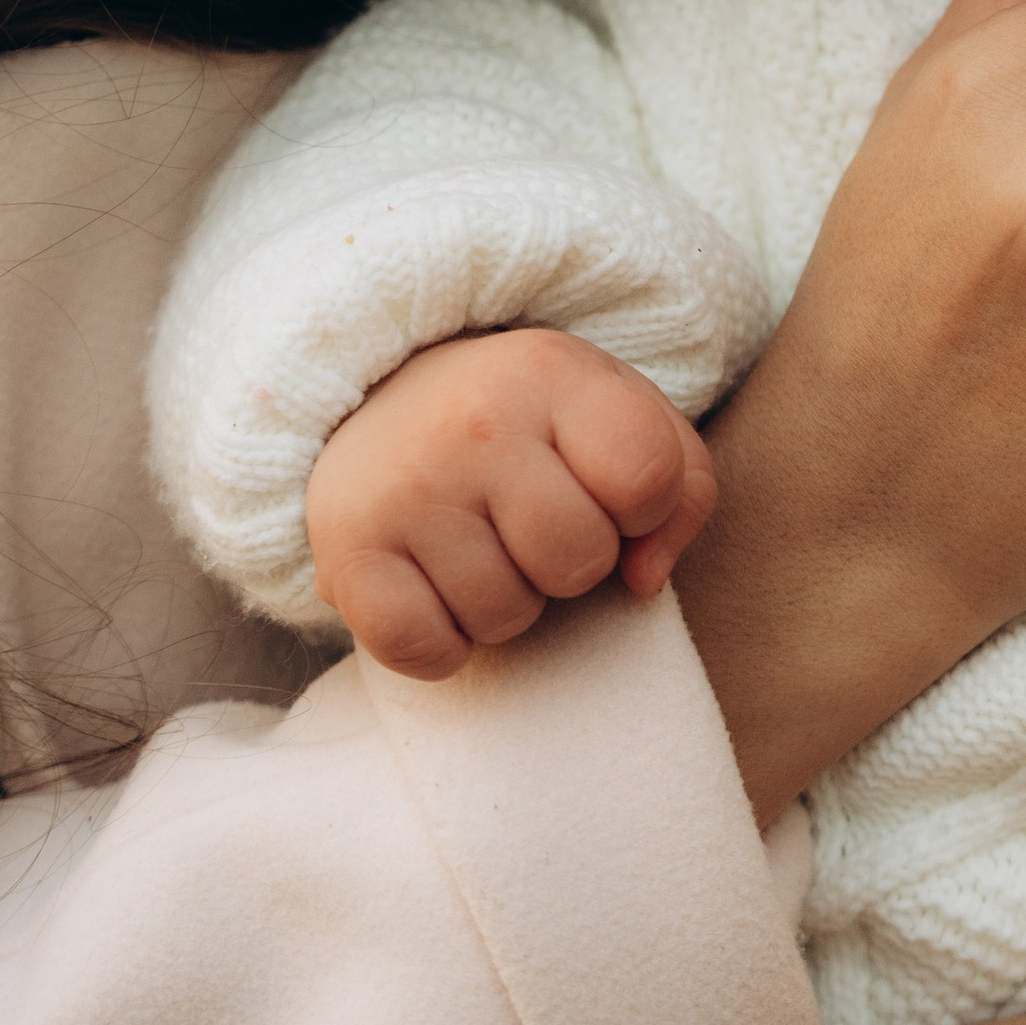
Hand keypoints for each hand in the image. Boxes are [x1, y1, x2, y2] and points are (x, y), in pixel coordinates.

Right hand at [306, 327, 717, 677]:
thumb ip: (680, 490)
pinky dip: (441, 644)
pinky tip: (434, 587)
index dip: (643, 507)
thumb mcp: (619, 417)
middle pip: (579, 559)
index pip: (647, 477)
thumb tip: (644, 581)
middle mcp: (472, 423)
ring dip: (507, 600)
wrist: (380, 397)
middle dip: (573, 560)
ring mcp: (403, 489)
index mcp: (551, 373)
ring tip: (479, 543)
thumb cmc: (531, 425)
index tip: (606, 488)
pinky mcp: (345, 552)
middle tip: (531, 521)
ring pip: (506, 616)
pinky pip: (424, 651)